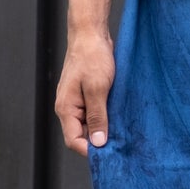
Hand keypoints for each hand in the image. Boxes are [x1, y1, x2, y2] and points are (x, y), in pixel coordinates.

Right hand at [55, 29, 115, 155]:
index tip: (110, 154)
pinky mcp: (86, 95)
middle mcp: (68, 108)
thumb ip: (98, 116)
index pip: (74, 140)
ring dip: (104, 129)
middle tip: (121, 144)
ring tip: (123, 131)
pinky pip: (94, 113)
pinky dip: (106, 117)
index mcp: (66, 108)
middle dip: (99, 141)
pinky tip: (119, 117)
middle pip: (82, 135)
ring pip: (89, 125)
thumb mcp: (98, 88)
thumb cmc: (92, 57)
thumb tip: (98, 142)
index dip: (91, 151)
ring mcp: (77, 101)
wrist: (91, 34)